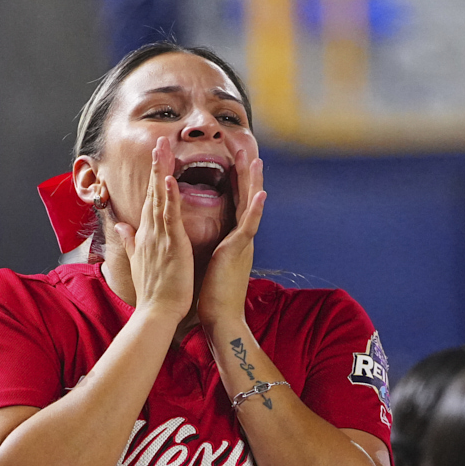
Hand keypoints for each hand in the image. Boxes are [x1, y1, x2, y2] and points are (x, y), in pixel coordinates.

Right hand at [109, 135, 191, 317]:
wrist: (157, 312)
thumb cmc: (153, 292)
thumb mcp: (139, 261)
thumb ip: (130, 241)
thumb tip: (121, 225)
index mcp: (147, 235)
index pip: (150, 201)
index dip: (153, 179)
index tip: (156, 158)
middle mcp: (150, 231)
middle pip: (153, 192)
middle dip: (156, 166)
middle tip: (159, 140)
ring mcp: (159, 236)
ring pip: (160, 197)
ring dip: (161, 171)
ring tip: (162, 148)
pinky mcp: (170, 243)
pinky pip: (170, 215)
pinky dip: (170, 196)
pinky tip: (169, 178)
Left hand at [197, 142, 265, 334]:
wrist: (219, 318)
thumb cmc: (211, 294)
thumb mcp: (209, 263)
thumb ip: (208, 246)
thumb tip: (203, 238)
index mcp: (232, 239)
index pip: (233, 203)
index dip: (234, 180)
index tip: (233, 159)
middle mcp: (241, 238)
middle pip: (244, 198)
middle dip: (245, 173)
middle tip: (246, 147)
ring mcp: (242, 244)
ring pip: (249, 206)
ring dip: (253, 182)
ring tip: (255, 159)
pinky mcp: (239, 252)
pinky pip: (249, 227)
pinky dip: (255, 210)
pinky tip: (261, 193)